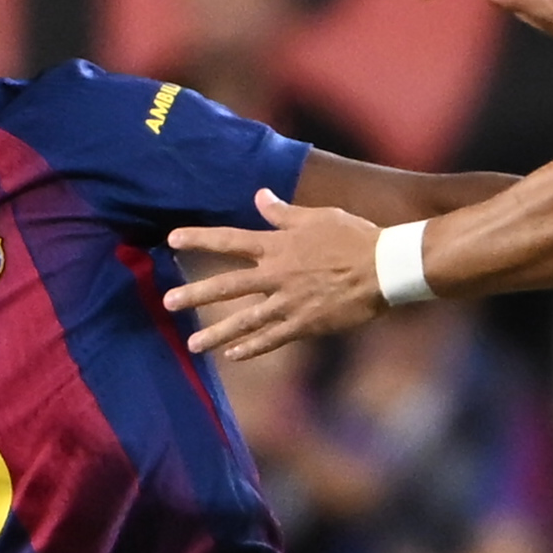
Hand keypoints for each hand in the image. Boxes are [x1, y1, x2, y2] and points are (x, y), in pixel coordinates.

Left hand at [162, 189, 388, 360]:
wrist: (384, 268)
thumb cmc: (354, 237)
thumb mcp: (317, 217)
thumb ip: (283, 212)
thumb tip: (260, 196)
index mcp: (277, 245)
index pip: (229, 240)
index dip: (199, 238)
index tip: (172, 239)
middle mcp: (276, 275)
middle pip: (227, 285)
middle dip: (195, 294)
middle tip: (168, 303)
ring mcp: (289, 302)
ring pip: (245, 320)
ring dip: (216, 332)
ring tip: (192, 344)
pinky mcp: (305, 324)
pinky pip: (272, 339)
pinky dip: (252, 348)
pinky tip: (233, 355)